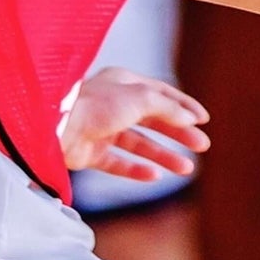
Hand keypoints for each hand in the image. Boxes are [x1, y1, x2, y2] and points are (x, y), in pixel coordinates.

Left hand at [59, 67, 210, 176]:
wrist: (56, 127)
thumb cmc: (94, 105)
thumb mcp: (140, 98)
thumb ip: (167, 107)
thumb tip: (190, 117)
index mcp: (123, 83)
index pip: (161, 93)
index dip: (184, 106)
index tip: (204, 120)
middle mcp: (113, 104)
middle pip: (154, 120)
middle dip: (179, 133)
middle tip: (202, 146)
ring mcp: (102, 129)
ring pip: (140, 144)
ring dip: (165, 156)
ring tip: (187, 168)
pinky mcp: (91, 153)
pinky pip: (120, 163)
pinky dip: (138, 170)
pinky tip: (156, 176)